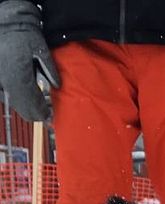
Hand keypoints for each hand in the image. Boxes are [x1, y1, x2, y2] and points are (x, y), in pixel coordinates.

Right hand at [0, 0, 59, 121]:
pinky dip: (14, 98)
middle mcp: (6, 81)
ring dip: (24, 106)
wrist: (4, 21)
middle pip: (21, 107)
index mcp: (18, 75)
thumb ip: (50, 70)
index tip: (49, 117)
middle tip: (44, 116)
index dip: (41, 112)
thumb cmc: (23, 33)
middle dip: (34, 113)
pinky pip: (4, 95)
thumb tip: (56, 86)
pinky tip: (23, 97)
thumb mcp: (41, 49)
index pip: (32, 102)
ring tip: (36, 107)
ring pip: (12, 102)